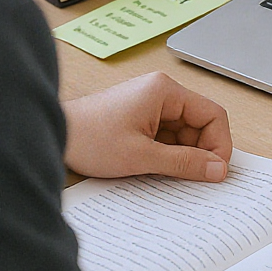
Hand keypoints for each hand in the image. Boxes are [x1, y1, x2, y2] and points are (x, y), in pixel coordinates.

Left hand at [62, 72, 232, 181]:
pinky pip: (168, 138)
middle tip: (194, 179)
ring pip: (185, 134)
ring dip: (183, 156)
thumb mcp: (141, 156)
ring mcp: (151, 106)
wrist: (52, 136)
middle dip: (200, 152)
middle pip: (201, 124)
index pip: (212, 114)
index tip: (215, 171)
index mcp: (166, 91)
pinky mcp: (141, 119)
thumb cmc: (89, 138)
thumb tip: (217, 169)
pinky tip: (157, 170)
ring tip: (167, 174)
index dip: (219, 144)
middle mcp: (161, 93)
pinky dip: (168, 155)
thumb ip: (184, 163)